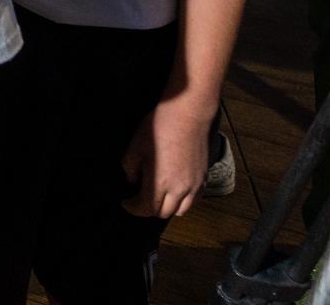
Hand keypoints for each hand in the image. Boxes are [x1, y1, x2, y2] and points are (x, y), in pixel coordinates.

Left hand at [122, 97, 210, 219]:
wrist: (187, 116)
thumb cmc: (159, 129)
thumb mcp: (135, 147)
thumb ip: (130, 169)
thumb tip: (132, 181)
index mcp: (160, 183)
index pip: (146, 208)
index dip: (133, 208)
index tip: (126, 202)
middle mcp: (179, 190)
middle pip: (164, 212)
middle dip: (149, 209)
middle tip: (138, 199)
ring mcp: (194, 186)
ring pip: (181, 210)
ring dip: (167, 207)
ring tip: (157, 196)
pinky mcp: (204, 179)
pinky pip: (194, 200)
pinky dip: (183, 202)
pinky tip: (174, 191)